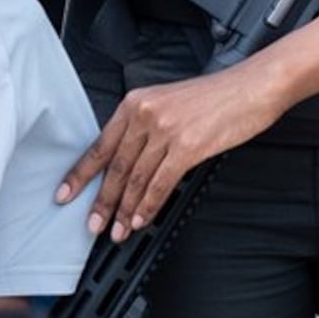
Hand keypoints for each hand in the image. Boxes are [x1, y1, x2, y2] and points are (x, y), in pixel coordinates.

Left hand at [59, 63, 288, 239]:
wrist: (252, 87)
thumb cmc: (216, 96)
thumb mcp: (169, 103)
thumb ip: (146, 128)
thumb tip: (128, 163)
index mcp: (136, 103)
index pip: (100, 144)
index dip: (80, 173)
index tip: (65, 193)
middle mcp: (146, 115)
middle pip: (115, 167)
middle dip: (102, 201)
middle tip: (92, 224)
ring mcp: (166, 131)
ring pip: (136, 179)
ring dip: (125, 210)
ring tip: (118, 230)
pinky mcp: (187, 147)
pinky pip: (160, 184)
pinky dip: (148, 206)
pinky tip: (142, 219)